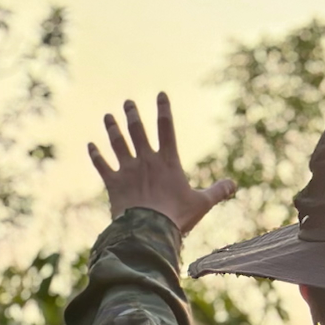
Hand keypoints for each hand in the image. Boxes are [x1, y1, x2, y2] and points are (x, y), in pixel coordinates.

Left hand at [87, 92, 235, 232]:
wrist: (149, 230)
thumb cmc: (177, 217)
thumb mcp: (202, 204)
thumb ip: (217, 192)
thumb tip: (233, 185)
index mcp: (168, 161)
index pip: (166, 128)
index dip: (164, 110)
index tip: (160, 94)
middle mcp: (146, 160)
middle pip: (137, 130)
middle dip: (132, 114)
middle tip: (128, 102)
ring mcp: (127, 170)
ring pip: (117, 143)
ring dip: (112, 128)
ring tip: (108, 117)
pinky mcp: (113, 183)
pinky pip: (102, 165)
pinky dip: (96, 155)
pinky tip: (90, 146)